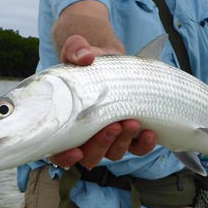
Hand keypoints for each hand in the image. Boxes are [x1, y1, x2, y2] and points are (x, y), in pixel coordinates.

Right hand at [50, 35, 156, 169]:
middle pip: (90, 156)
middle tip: (113, 125)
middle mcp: (85, 136)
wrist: (108, 60)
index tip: (76, 152)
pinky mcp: (128, 133)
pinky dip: (143, 144)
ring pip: (114, 153)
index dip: (64, 157)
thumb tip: (85, 56)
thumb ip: (75, 50)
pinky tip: (149, 133)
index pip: (57, 151)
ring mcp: (108, 137)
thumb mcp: (76, 50)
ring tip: (132, 122)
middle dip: (102, 145)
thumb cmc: (85, 61)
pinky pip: (136, 148)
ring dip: (123, 142)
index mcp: (63, 123)